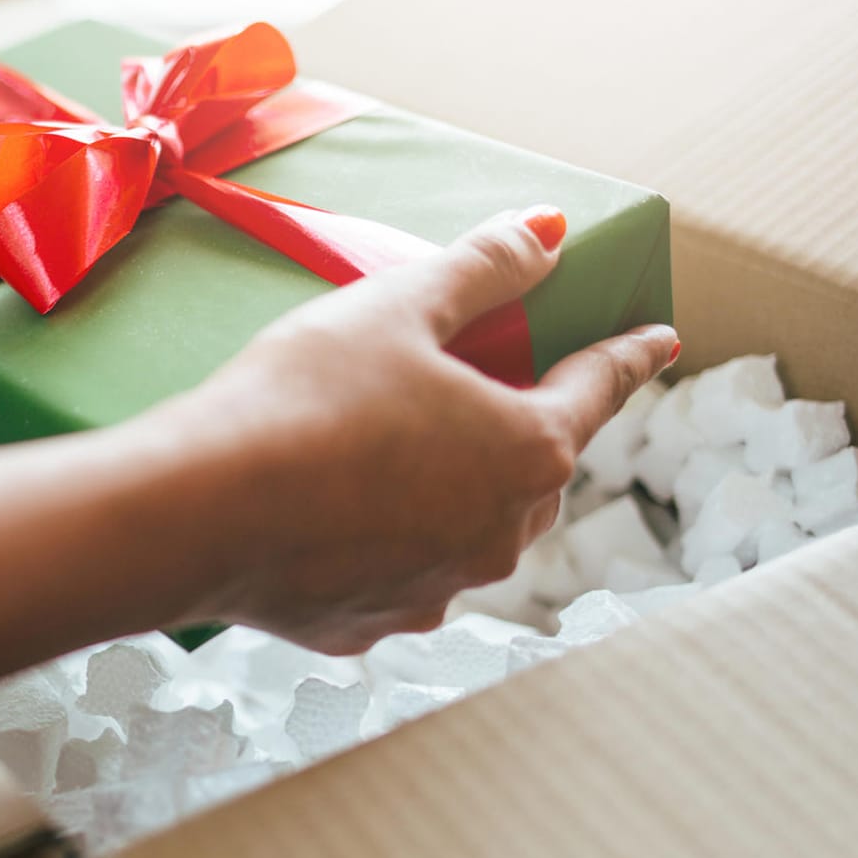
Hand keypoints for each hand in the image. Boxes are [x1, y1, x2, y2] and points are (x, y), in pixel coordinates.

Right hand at [150, 206, 677, 653]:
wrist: (199, 511)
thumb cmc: (302, 398)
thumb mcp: (396, 309)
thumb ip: (483, 268)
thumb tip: (550, 231)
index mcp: (525, 449)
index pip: (597, 388)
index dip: (628, 355)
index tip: (658, 339)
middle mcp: (499, 535)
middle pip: (535, 468)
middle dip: (522, 428)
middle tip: (489, 390)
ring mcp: (437, 590)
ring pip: (469, 530)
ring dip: (450, 491)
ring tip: (389, 451)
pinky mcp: (370, 625)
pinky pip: (397, 575)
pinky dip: (381, 544)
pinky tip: (328, 514)